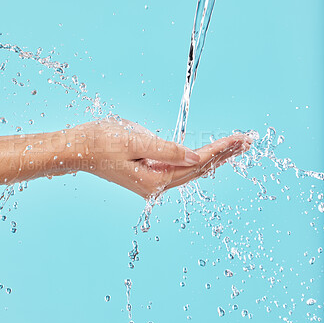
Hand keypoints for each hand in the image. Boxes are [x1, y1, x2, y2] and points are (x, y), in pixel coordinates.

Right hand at [74, 117, 251, 198]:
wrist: (77, 149)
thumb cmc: (100, 142)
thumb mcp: (133, 141)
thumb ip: (165, 150)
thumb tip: (193, 155)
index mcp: (154, 179)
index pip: (196, 163)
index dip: (219, 150)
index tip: (239, 138)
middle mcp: (156, 184)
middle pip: (198, 169)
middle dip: (223, 155)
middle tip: (247, 141)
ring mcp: (152, 181)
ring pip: (191, 170)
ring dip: (213, 157)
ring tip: (235, 145)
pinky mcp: (148, 173)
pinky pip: (179, 168)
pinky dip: (197, 159)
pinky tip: (209, 155)